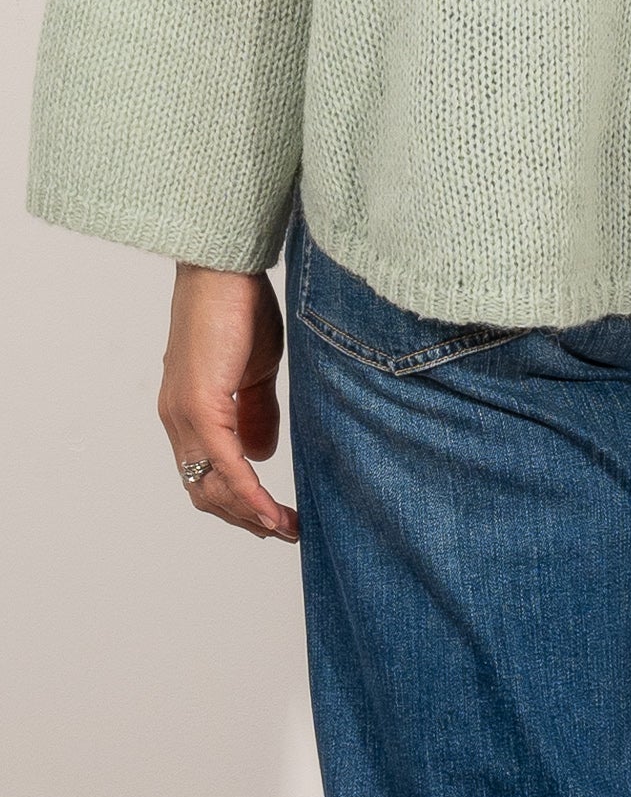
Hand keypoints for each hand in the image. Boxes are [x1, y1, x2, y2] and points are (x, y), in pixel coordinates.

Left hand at [158, 262, 298, 541]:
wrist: (223, 265)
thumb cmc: (239, 304)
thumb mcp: (255, 368)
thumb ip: (256, 412)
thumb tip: (261, 456)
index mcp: (189, 411)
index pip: (207, 475)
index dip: (240, 503)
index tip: (275, 518)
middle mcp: (178, 420)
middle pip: (205, 492)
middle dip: (246, 519)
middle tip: (286, 531)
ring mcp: (184, 414)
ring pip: (211, 487)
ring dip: (250, 514)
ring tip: (286, 527)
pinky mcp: (199, 403)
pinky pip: (223, 464)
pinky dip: (248, 494)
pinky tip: (272, 511)